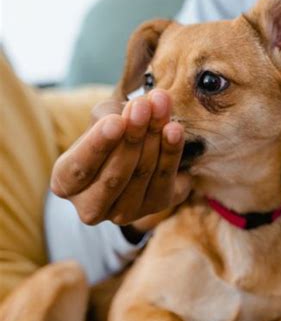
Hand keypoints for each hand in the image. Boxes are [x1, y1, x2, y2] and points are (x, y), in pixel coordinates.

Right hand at [50, 90, 191, 228]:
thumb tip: (139, 108)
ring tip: (161, 107)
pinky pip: (165, 180)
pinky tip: (174, 130)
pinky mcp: (155, 207)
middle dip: (132, 137)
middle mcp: (91, 206)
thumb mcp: (101, 118)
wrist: (137, 148)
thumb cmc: (110, 131)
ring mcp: (124, 213)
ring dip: (154, 138)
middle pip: (114, 175)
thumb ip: (112, 114)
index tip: (116, 121)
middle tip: (144, 107)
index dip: (99, 145)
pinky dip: (171, 152)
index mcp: (66, 183)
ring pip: (141, 175)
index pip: (79, 167)